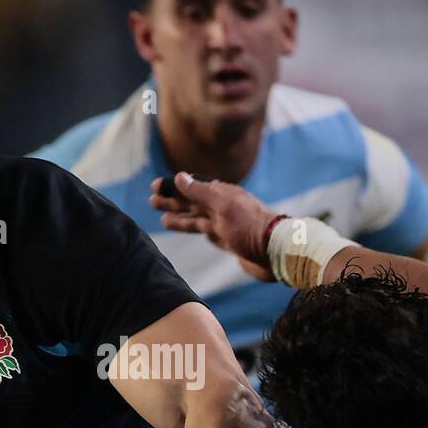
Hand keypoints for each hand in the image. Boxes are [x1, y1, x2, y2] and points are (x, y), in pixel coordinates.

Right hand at [150, 172, 277, 281]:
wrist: (275, 251)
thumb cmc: (251, 226)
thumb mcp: (223, 205)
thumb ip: (200, 192)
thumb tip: (180, 177)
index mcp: (221, 194)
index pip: (191, 187)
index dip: (173, 187)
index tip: (155, 186)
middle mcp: (222, 207)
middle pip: (192, 202)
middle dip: (172, 201)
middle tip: (151, 200)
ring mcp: (225, 224)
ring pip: (196, 218)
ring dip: (179, 217)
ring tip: (161, 217)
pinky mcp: (228, 240)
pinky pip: (205, 232)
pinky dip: (192, 229)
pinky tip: (186, 228)